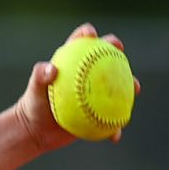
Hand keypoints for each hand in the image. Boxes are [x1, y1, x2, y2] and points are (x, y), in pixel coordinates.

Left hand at [12, 23, 140, 150]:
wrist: (36, 130)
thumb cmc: (33, 105)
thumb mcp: (34, 91)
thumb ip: (40, 77)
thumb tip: (51, 69)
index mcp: (72, 63)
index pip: (81, 43)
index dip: (88, 34)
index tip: (91, 34)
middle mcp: (87, 74)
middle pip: (106, 56)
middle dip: (115, 48)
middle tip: (119, 49)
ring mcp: (96, 92)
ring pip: (118, 85)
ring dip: (130, 85)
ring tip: (135, 88)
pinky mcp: (100, 111)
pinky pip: (112, 117)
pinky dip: (115, 127)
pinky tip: (115, 135)